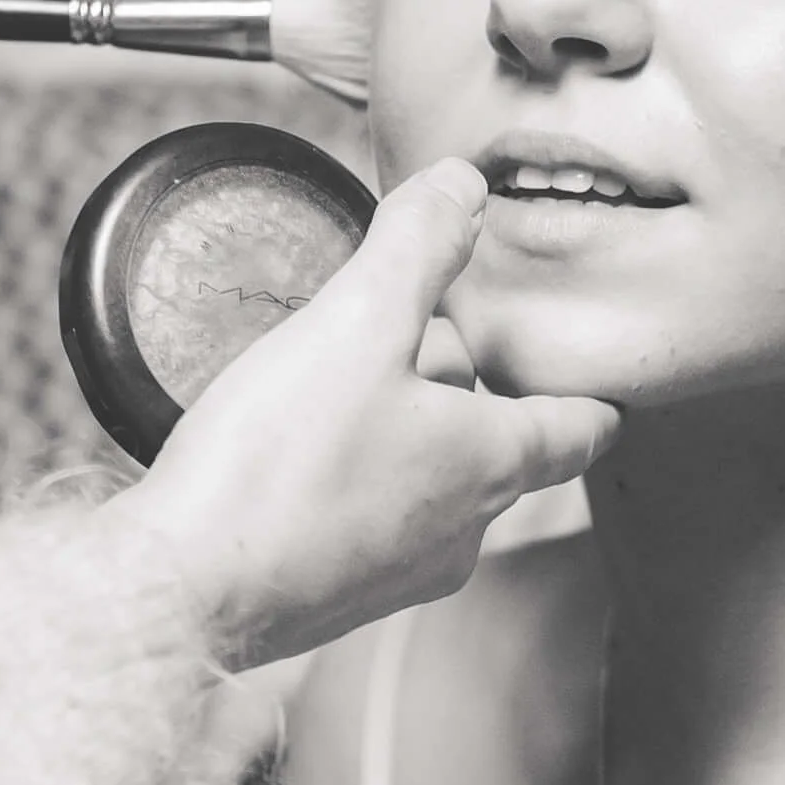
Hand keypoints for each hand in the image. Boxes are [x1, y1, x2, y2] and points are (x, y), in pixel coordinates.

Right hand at [132, 159, 617, 666]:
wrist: (183, 591)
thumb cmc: (277, 466)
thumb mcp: (357, 322)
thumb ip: (417, 248)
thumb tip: (464, 188)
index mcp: (489, 465)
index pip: (578, 431)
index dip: (593, 400)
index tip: (602, 389)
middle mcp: (461, 531)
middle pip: (494, 443)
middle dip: (464, 388)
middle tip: (415, 332)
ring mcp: (401, 573)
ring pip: (431, 481)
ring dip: (404, 430)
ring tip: (342, 384)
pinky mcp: (339, 595)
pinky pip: (372, 517)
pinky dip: (356, 475)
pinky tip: (298, 451)